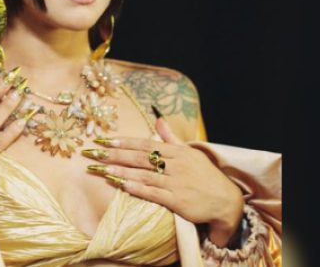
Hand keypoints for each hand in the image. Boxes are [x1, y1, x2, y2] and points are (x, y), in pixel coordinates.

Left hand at [84, 118, 243, 246]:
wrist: (226, 201)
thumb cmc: (205, 175)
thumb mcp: (190, 152)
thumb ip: (171, 137)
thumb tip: (158, 119)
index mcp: (176, 151)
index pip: (145, 144)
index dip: (123, 141)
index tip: (103, 140)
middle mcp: (175, 164)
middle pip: (139, 157)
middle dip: (115, 154)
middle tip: (93, 153)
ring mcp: (176, 182)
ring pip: (143, 174)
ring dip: (121, 171)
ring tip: (101, 169)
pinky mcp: (178, 200)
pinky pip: (154, 193)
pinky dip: (137, 188)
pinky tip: (122, 185)